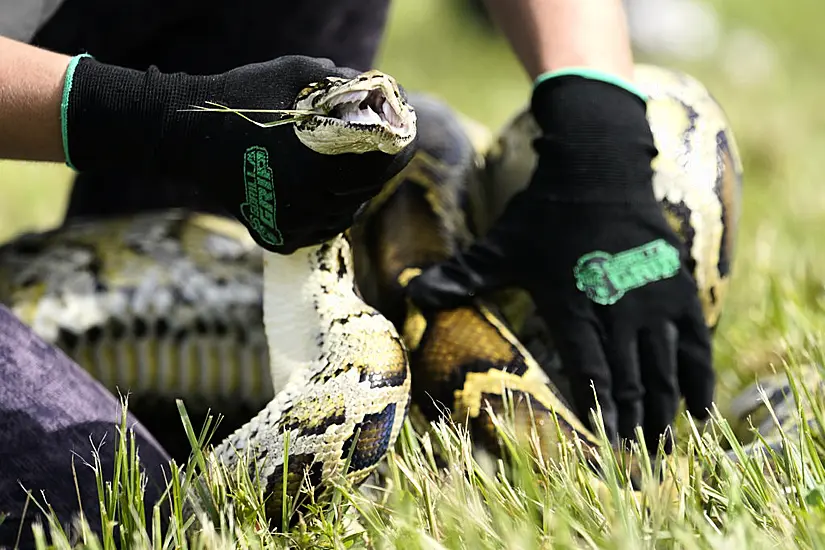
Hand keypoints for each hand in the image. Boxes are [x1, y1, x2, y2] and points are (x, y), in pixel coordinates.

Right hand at [61, 55, 415, 252]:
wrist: (186, 135)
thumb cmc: (242, 98)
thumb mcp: (296, 74)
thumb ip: (341, 82)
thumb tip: (378, 90)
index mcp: (319, 163)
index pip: (381, 166)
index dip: (401, 149)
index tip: (406, 137)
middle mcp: (309, 201)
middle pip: (367, 192)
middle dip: (378, 170)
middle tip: (381, 152)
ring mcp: (291, 224)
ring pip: (345, 214)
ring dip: (355, 193)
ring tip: (351, 171)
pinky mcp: (276, 235)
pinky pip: (318, 231)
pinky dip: (328, 214)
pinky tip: (325, 193)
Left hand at [406, 75, 712, 451]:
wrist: (597, 166)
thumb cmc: (544, 211)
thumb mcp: (501, 245)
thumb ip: (462, 275)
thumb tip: (411, 294)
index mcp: (573, 306)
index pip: (590, 371)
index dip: (599, 410)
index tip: (605, 445)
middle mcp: (617, 309)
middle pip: (631, 379)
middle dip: (635, 422)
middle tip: (639, 461)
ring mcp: (652, 299)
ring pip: (664, 367)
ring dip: (666, 409)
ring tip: (666, 444)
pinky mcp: (677, 286)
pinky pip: (695, 341)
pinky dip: (698, 376)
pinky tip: (702, 406)